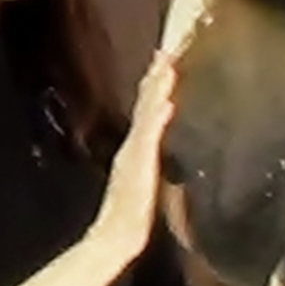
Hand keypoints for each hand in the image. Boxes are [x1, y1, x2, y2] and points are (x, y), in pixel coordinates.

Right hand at [88, 53, 175, 266]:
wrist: (117, 235)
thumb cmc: (131, 213)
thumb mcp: (143, 182)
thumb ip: (148, 163)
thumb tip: (160, 153)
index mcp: (135, 148)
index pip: (145, 111)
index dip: (154, 86)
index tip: (163, 62)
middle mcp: (133, 145)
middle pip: (144, 105)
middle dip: (155, 78)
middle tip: (165, 51)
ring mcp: (135, 153)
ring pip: (147, 114)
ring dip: (157, 90)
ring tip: (167, 66)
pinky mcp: (140, 164)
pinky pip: (150, 137)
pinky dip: (158, 118)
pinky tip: (167, 103)